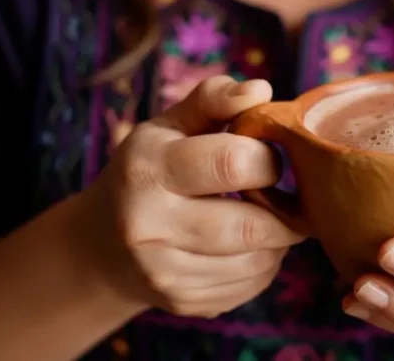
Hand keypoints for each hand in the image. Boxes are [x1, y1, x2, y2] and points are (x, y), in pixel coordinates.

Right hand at [78, 76, 303, 317]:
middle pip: (252, 225)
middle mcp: (148, 225)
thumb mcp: (170, 127)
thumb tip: (262, 91)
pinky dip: (265, 265)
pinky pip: (251, 287)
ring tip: (270, 219)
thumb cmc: (150, 171)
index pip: (234, 163)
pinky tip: (251, 247)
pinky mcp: (181, 301)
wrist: (104, 243)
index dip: (268, 160)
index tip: (270, 160)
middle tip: (289, 197)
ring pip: (258, 261)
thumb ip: (214, 100)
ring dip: (279, 240)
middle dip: (286, 211)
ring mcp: (163, 272)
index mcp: (148, 169)